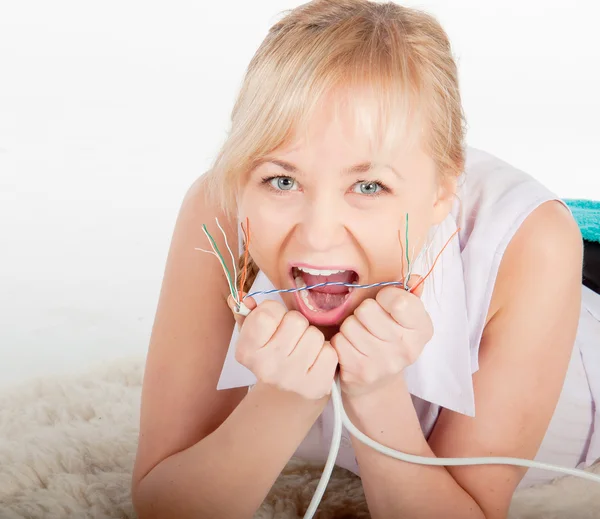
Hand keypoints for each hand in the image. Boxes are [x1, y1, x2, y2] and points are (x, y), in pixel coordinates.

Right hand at [227, 294, 338, 399]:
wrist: (285, 393)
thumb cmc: (271, 352)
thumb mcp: (253, 333)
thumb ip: (247, 311)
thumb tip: (243, 299)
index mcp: (247, 352)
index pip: (267, 314)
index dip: (275, 311)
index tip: (274, 322)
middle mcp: (266, 368)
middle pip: (296, 321)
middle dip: (296, 323)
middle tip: (291, 337)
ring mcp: (292, 379)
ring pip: (315, 335)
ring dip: (311, 337)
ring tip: (302, 348)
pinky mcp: (316, 386)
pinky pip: (330, 353)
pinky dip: (325, 352)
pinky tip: (314, 360)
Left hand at [330, 276, 432, 397]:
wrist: (379, 383)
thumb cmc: (390, 338)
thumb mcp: (406, 316)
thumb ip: (408, 293)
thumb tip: (413, 278)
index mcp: (421, 329)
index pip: (398, 301)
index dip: (385, 296)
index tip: (384, 303)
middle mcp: (406, 348)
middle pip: (366, 309)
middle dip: (363, 312)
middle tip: (369, 323)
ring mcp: (383, 363)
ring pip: (349, 325)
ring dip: (350, 327)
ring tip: (360, 336)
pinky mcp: (359, 372)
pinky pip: (338, 342)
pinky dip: (340, 342)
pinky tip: (351, 349)